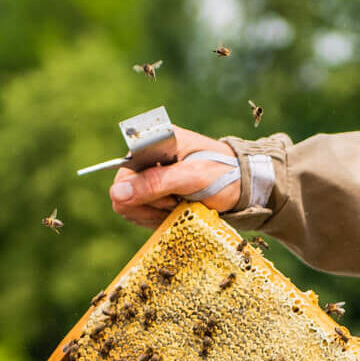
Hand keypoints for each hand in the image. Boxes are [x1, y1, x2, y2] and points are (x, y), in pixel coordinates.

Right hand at [108, 127, 242, 227]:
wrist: (243, 185)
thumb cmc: (222, 173)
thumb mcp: (191, 177)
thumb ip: (155, 183)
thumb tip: (116, 194)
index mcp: (152, 142)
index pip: (122, 173)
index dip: (141, 191)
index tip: (170, 194)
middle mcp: (146, 159)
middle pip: (123, 194)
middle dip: (152, 205)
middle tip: (178, 201)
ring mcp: (148, 177)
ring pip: (130, 208)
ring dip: (156, 213)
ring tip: (181, 204)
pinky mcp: (152, 195)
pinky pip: (141, 215)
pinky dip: (159, 218)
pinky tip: (178, 210)